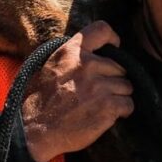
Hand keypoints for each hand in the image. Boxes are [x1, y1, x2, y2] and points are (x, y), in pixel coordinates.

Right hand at [22, 21, 133, 161]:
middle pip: (119, 67)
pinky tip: (108, 116)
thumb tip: (93, 55)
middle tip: (99, 92)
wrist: (33, 131)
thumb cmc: (39, 102)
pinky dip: (122, 111)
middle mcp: (87, 64)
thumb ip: (71, 57)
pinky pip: (128, 104)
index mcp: (71, 52)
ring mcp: (99, 86)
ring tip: (102, 105)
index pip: (101, 30)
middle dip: (113, 80)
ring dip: (118, 96)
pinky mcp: (107, 106)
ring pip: (126, 86)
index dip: (113, 39)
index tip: (115, 49)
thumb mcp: (48, 67)